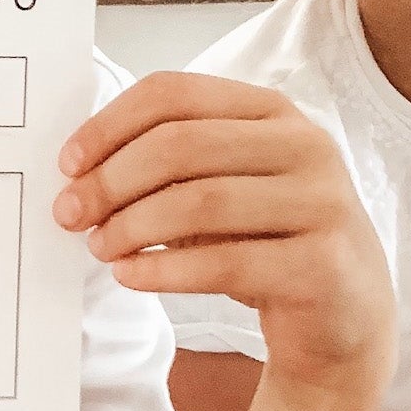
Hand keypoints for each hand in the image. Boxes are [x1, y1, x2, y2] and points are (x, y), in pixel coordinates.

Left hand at [55, 73, 394, 401]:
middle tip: (70, 214)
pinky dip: (164, 269)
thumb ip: (164, 170)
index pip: (174, 94)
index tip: (68, 165)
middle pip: (180, 145)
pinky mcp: (322, 264)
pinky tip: (129, 275)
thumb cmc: (264, 243)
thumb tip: (78, 173)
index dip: (110, 126)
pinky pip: (225, 262)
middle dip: (111, 180)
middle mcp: (305, 145)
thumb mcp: (216, 192)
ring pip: (200, 201)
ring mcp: (321, 202)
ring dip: (132, 226)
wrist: (342, 316)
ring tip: (99, 247)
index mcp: (272, 112)